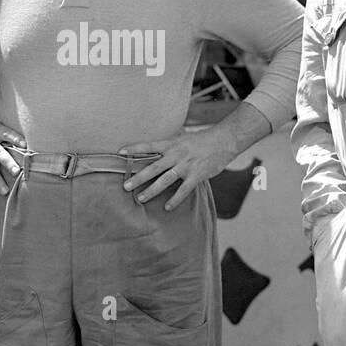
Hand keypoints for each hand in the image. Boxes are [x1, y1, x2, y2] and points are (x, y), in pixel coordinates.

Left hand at [120, 127, 236, 210]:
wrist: (225, 141)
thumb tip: (156, 148)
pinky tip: (167, 207)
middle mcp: (177, 154)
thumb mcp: (183, 138)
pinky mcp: (197, 175)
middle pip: (153, 167)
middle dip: (138, 177)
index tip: (120, 152)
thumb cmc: (203, 140)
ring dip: (151, 190)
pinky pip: (183, 190)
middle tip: (125, 186)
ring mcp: (186, 166)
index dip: (134, 148)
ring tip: (140, 198)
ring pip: (165, 180)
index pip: (149, 145)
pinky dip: (175, 199)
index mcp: (172, 144)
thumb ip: (170, 145)